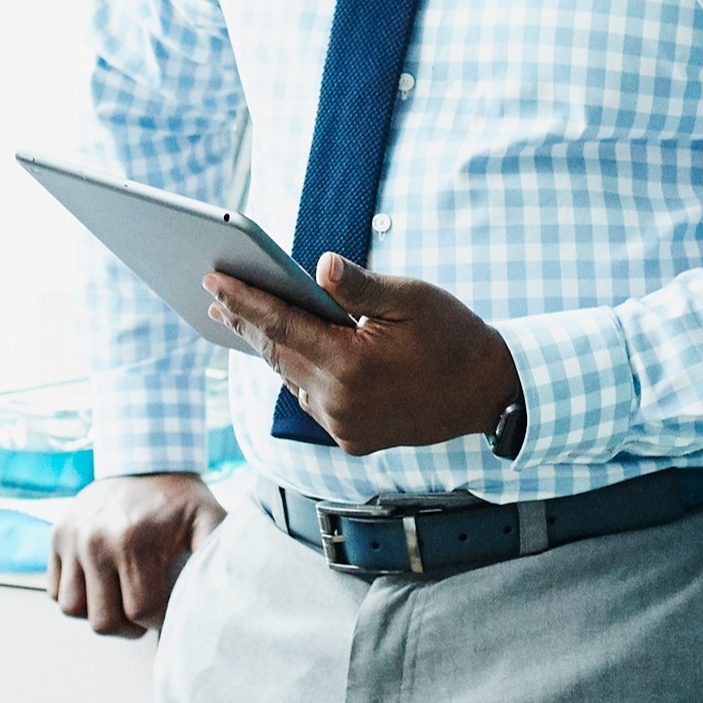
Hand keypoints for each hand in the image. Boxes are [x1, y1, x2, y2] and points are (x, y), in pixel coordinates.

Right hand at [46, 470, 222, 636]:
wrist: (143, 457)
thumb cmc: (181, 500)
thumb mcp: (209, 520)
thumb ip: (219, 557)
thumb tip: (226, 597)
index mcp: (135, 541)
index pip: (140, 613)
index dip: (158, 620)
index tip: (168, 608)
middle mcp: (96, 540)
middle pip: (103, 621)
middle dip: (128, 627)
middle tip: (143, 612)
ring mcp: (72, 538)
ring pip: (73, 610)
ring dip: (98, 613)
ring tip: (120, 601)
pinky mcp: (57, 535)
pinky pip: (55, 590)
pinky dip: (76, 597)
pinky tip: (101, 586)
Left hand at [201, 254, 521, 455]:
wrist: (489, 394)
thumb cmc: (454, 336)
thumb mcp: (411, 297)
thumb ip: (359, 285)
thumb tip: (318, 264)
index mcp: (350, 365)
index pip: (281, 325)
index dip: (244, 300)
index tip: (213, 281)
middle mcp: (339, 402)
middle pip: (277, 354)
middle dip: (245, 322)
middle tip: (214, 295)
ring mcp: (344, 426)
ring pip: (291, 379)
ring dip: (268, 348)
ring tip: (240, 320)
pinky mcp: (353, 438)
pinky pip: (311, 400)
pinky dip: (296, 373)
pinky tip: (286, 354)